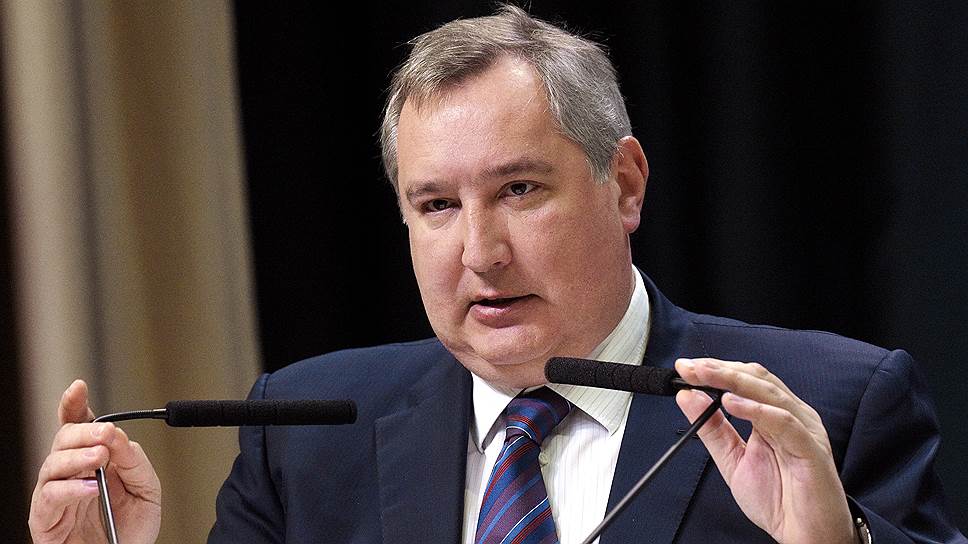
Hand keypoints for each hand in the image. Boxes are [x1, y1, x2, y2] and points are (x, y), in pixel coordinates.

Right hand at [29, 380, 161, 543]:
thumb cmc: (131, 527)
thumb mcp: (146, 489)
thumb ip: (134, 461)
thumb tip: (118, 436)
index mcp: (91, 460)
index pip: (76, 427)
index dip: (73, 405)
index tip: (78, 388)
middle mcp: (69, 474)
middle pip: (63, 440)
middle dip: (84, 431)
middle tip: (105, 434)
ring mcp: (54, 496)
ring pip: (52, 465)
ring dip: (77, 457)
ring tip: (99, 457)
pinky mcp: (45, 521)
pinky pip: (49, 498)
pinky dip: (70, 489)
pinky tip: (91, 487)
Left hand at [674, 358, 855, 543]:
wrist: (806, 537)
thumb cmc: (779, 501)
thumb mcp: (733, 460)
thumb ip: (712, 428)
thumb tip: (688, 397)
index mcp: (774, 416)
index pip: (745, 379)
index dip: (716, 369)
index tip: (685, 368)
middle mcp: (791, 416)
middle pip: (756, 379)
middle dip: (720, 370)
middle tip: (690, 368)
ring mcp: (803, 429)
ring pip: (768, 393)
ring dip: (733, 381)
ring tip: (705, 376)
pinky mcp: (811, 448)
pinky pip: (784, 422)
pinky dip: (756, 410)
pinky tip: (732, 403)